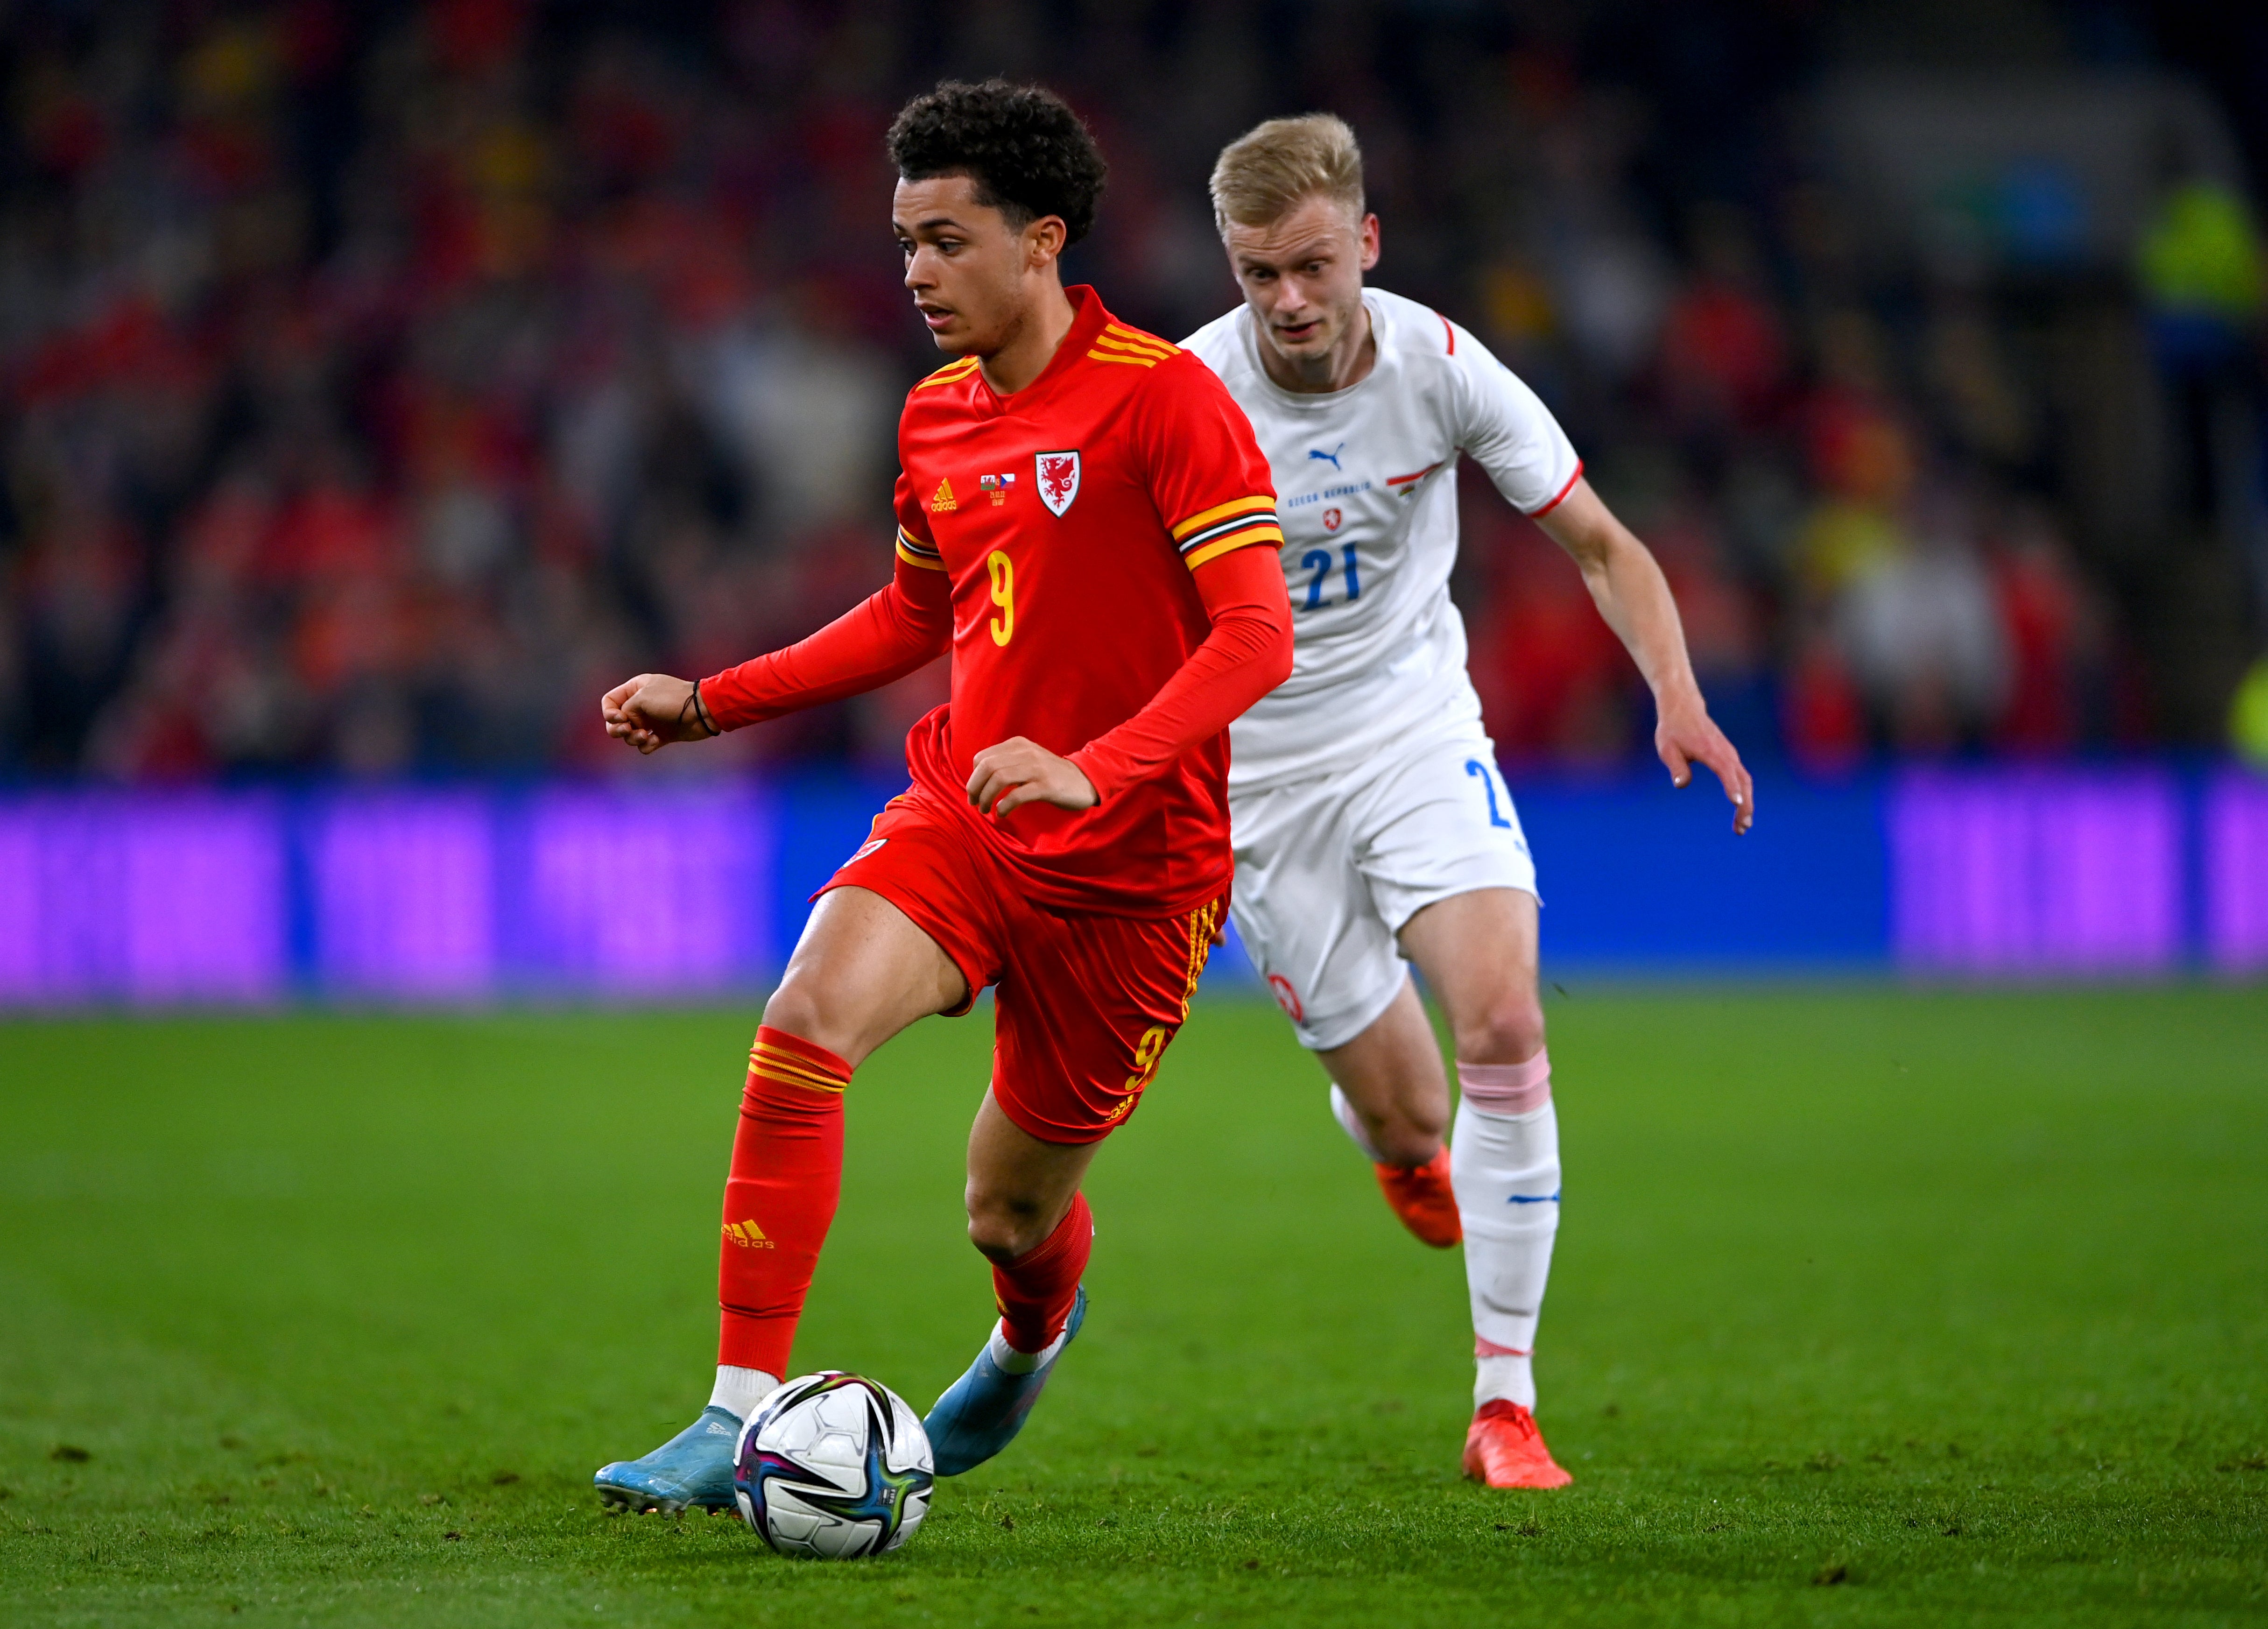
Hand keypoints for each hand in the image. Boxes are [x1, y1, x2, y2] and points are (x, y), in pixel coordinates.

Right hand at [601, 673, 713, 754]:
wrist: (702, 711)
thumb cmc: (672, 699)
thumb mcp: (642, 697)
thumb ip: (625, 709)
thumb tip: (626, 723)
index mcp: (635, 689)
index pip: (609, 701)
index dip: (608, 713)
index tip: (620, 718)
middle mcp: (641, 705)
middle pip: (615, 722)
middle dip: (617, 729)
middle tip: (628, 730)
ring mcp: (651, 721)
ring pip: (629, 736)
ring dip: (633, 738)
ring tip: (645, 735)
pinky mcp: (661, 735)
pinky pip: (645, 745)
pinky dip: (647, 745)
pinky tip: (656, 740)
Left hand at [967, 737, 1098, 818]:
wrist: (1085, 780)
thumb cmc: (1051, 774)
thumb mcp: (1027, 760)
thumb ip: (1007, 763)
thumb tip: (979, 780)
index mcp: (1017, 745)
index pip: (982, 757)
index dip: (973, 777)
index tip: (976, 792)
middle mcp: (1026, 753)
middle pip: (987, 767)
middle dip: (975, 788)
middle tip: (975, 803)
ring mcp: (1037, 768)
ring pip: (999, 778)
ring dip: (986, 797)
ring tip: (985, 810)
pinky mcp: (1047, 786)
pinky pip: (1017, 795)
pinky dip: (1004, 806)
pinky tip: (1002, 813)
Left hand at [1655, 688, 1753, 833]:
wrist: (1683, 708)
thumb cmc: (1673, 730)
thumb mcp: (1667, 748)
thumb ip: (1676, 766)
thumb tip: (1681, 784)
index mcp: (1711, 751)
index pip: (1725, 771)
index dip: (1732, 787)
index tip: (1736, 804)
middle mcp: (1725, 753)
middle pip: (1743, 781)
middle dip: (1745, 805)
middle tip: (1742, 828)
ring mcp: (1730, 755)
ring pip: (1745, 781)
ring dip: (1747, 804)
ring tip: (1741, 827)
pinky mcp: (1729, 757)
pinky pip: (1741, 778)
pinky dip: (1743, 794)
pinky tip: (1739, 809)